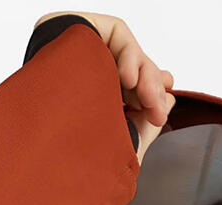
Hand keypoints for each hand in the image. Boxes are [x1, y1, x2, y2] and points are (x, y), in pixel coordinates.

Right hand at [33, 11, 175, 162]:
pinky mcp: (76, 30)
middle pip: (130, 67)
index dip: (150, 90)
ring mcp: (78, 54)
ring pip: (127, 51)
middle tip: (156, 110)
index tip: (161, 106)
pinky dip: (130, 54)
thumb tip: (169, 99)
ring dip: (145, 74)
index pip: (128, 85)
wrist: (52, 155)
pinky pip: (117, 33)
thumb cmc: (81, 158)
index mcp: (90, 99)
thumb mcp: (127, 142)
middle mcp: (83, 76)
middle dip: (151, 87)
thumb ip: (148, 119)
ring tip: (146, 99)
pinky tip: (129, 78)